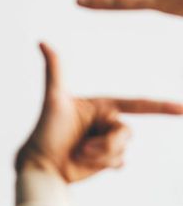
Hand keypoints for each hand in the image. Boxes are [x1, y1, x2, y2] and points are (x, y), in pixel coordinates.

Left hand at [16, 43, 182, 182]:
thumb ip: (54, 70)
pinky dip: (105, 164)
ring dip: (101, 155)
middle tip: (82, 146)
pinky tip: (87, 162)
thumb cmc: (45, 130)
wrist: (42, 164)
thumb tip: (42, 41)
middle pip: (127, 132)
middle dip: (107, 143)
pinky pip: (120, 162)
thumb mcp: (54, 98)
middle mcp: (106, 122)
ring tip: (79, 154)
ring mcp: (107, 141)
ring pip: (123, 149)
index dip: (162, 106)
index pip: (136, 104)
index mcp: (101, 106)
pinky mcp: (106, 160)